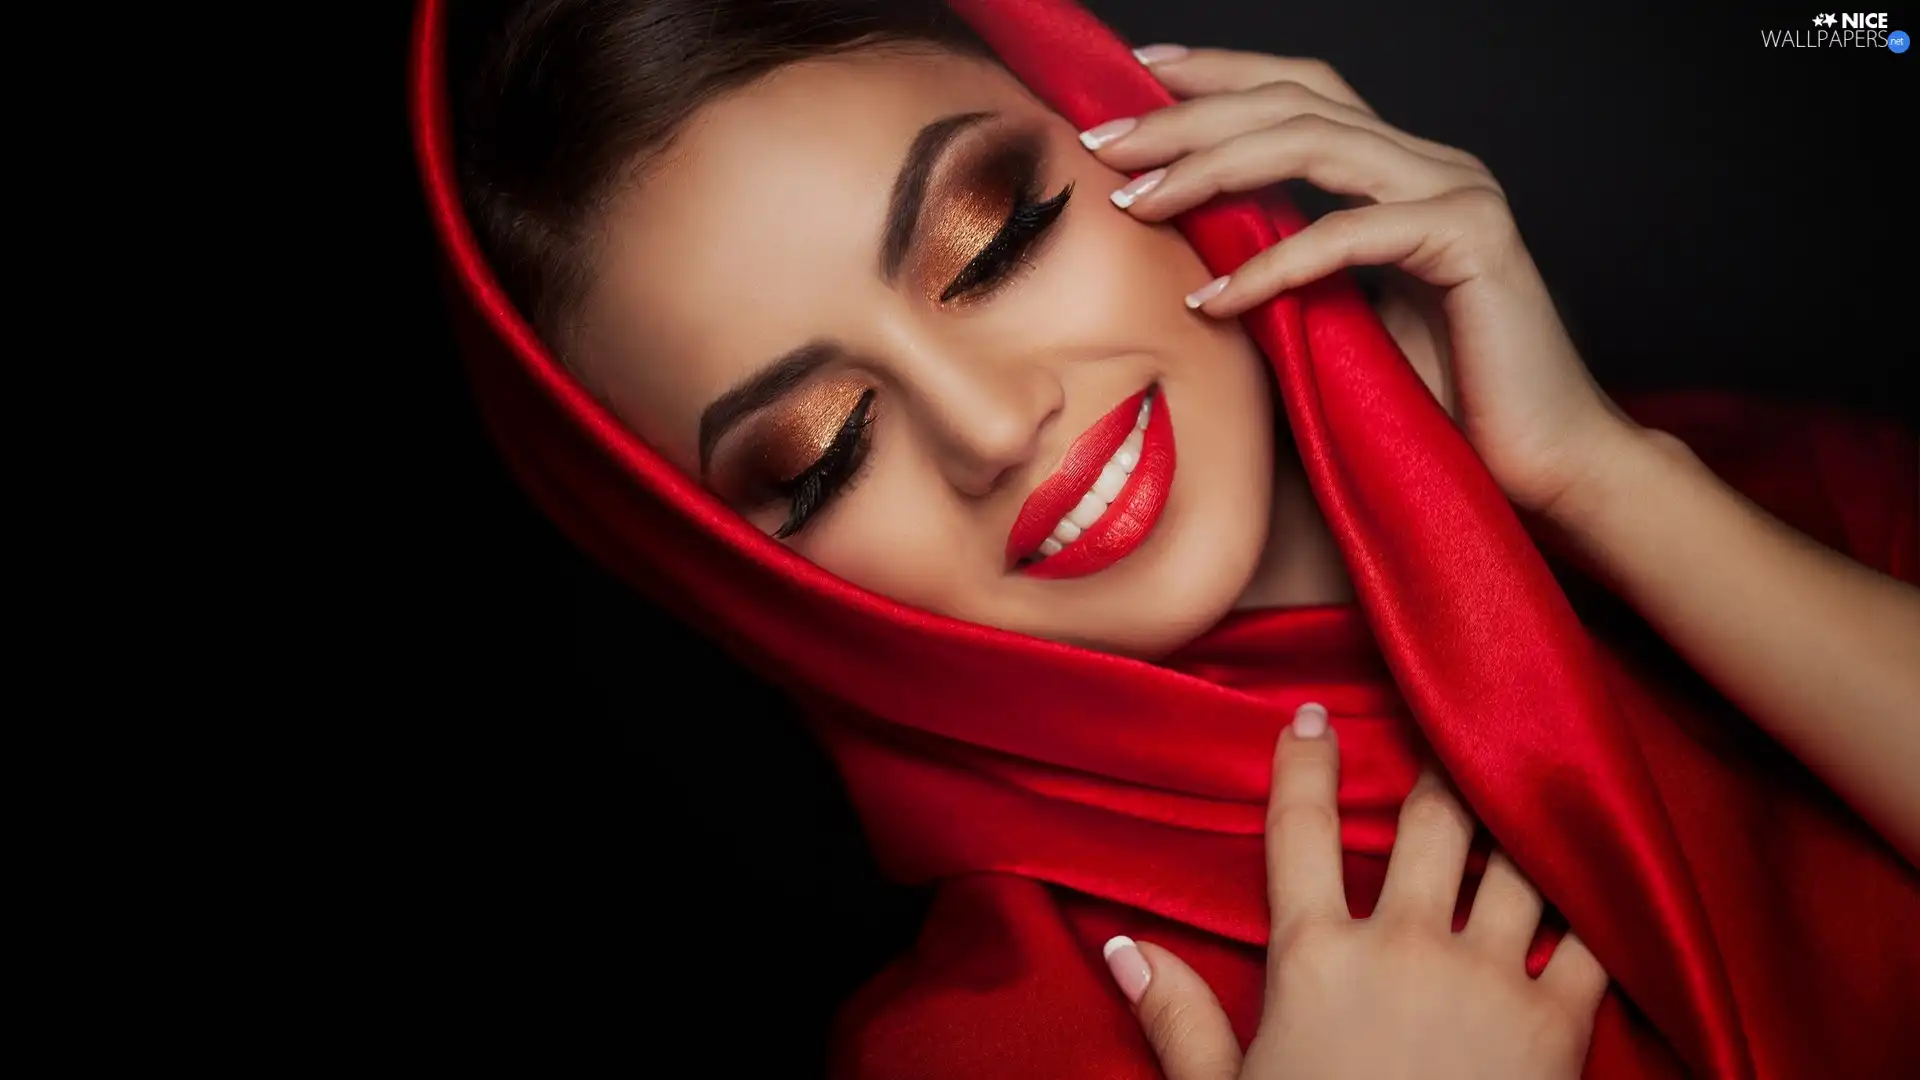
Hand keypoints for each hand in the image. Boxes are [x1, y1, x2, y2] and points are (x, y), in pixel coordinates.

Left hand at [1082, 47, 1638, 515]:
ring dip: (1211, 168)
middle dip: (1187, 116)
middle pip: (1291, 102)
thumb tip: (1191, 253)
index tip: (1133, 74)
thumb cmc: (1443, 402)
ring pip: (1314, 144)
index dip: (1217, 72)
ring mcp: (1459, 192)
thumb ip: (1287, 270)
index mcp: (1402, 169)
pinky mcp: (1472, 241)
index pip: (1297, 90)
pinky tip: (1211, 299)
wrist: (1545, 461)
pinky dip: (1273, 266)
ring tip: (1137, 202)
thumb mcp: (1341, 322)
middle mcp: (1433, 163)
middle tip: (1105, 140)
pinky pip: (1350, 236)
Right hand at [1102, 703, 1608, 1078]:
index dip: (1303, 764)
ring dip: (1524, 818)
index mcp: (1314, 957)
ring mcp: (1486, 977)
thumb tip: (1121, 946)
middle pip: (1432, 822)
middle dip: (1444, 769)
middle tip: (1456, 733)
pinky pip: (1591, 935)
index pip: (1300, 831)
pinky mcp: (1558, 1022)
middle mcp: (1404, 946)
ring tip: (1533, 785)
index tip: (1310, 717)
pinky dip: (1598, 900)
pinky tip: (1601, 875)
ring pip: (1516, 859)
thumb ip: (1178, 1018)